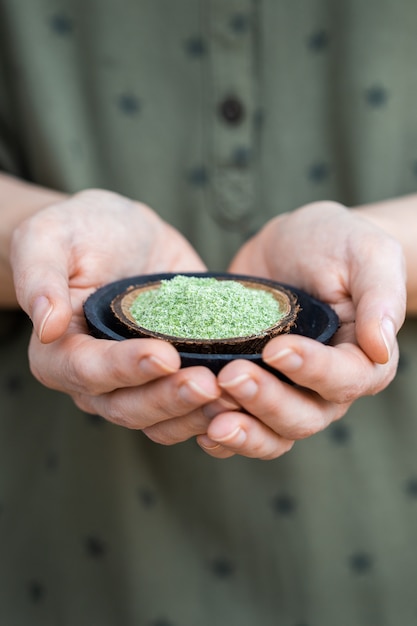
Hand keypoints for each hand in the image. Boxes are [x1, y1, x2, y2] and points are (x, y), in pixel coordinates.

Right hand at [11, 189, 230, 440]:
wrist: (125, 234)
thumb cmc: (81, 231)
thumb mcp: (50, 237)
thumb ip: (40, 276)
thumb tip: (47, 324)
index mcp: (59, 353)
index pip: (89, 372)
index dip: (125, 368)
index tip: (164, 355)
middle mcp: (97, 379)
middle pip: (128, 407)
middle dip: (169, 398)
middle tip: (209, 382)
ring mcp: (137, 383)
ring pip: (161, 419)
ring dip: (196, 413)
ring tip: (233, 396)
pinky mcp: (173, 375)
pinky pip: (190, 407)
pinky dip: (216, 408)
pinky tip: (246, 396)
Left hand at [197, 201, 405, 458]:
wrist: (294, 244)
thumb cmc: (337, 243)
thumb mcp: (366, 254)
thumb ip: (379, 296)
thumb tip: (381, 345)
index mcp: (362, 359)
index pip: (344, 379)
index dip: (312, 371)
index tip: (275, 348)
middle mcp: (326, 387)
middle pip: (304, 417)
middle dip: (267, 402)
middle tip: (231, 376)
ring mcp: (288, 391)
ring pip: (272, 433)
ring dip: (242, 430)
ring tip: (209, 414)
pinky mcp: (255, 387)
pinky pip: (243, 426)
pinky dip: (222, 433)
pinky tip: (197, 423)